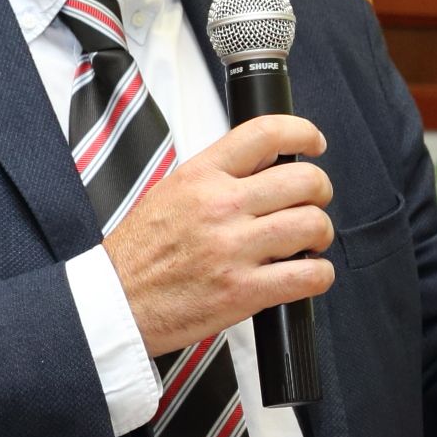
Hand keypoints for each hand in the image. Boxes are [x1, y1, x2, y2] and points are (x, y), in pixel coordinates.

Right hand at [102, 115, 334, 356]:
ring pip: (312, 224)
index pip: (264, 134)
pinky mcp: (243, 291)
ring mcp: (233, 249)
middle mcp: (220, 206)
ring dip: (321, 233)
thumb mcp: (170, 193)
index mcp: (201, 177)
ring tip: (309, 242)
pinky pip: (308, 276)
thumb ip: (216, 176)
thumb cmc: (139, 254)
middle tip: (313, 203)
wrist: (115, 304)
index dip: (302, 132)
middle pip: (303, 179)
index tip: (314, 142)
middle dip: (320, 191)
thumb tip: (264, 165)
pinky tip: (308, 274)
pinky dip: (319, 275)